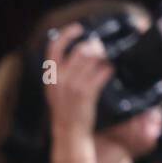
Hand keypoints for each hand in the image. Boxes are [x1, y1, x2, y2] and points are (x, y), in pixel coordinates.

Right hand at [44, 24, 113, 139]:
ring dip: (104, 56)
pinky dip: (109, 69)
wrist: (69, 133)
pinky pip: (102, 73)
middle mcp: (61, 80)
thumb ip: (61, 73)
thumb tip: (77, 53)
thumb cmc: (65, 112)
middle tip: (101, 50)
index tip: (78, 29)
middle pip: (80, 50)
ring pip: (93, 59)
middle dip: (95, 46)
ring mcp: (74, 86)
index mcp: (51, 77)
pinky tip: (110, 72)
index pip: (54, 48)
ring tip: (107, 61)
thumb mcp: (56, 91)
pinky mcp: (87, 94)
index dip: (67, 34)